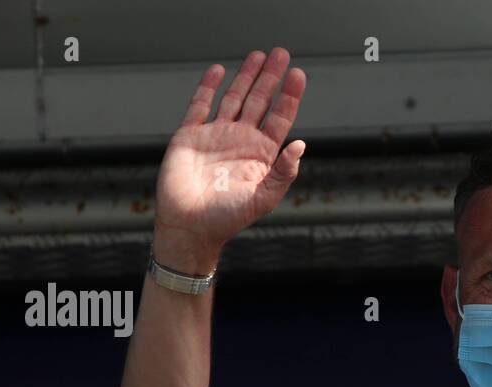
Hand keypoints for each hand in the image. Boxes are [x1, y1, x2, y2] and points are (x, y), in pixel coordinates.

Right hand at [153, 48, 306, 268]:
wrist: (190, 226)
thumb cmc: (228, 219)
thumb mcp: (264, 199)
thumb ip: (283, 173)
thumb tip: (301, 145)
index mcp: (261, 155)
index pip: (280, 118)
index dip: (289, 97)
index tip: (299, 75)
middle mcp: (241, 141)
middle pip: (260, 101)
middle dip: (270, 78)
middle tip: (282, 54)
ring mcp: (216, 135)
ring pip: (234, 98)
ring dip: (246, 77)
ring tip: (258, 55)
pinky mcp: (190, 135)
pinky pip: (200, 105)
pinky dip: (209, 87)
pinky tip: (219, 71)